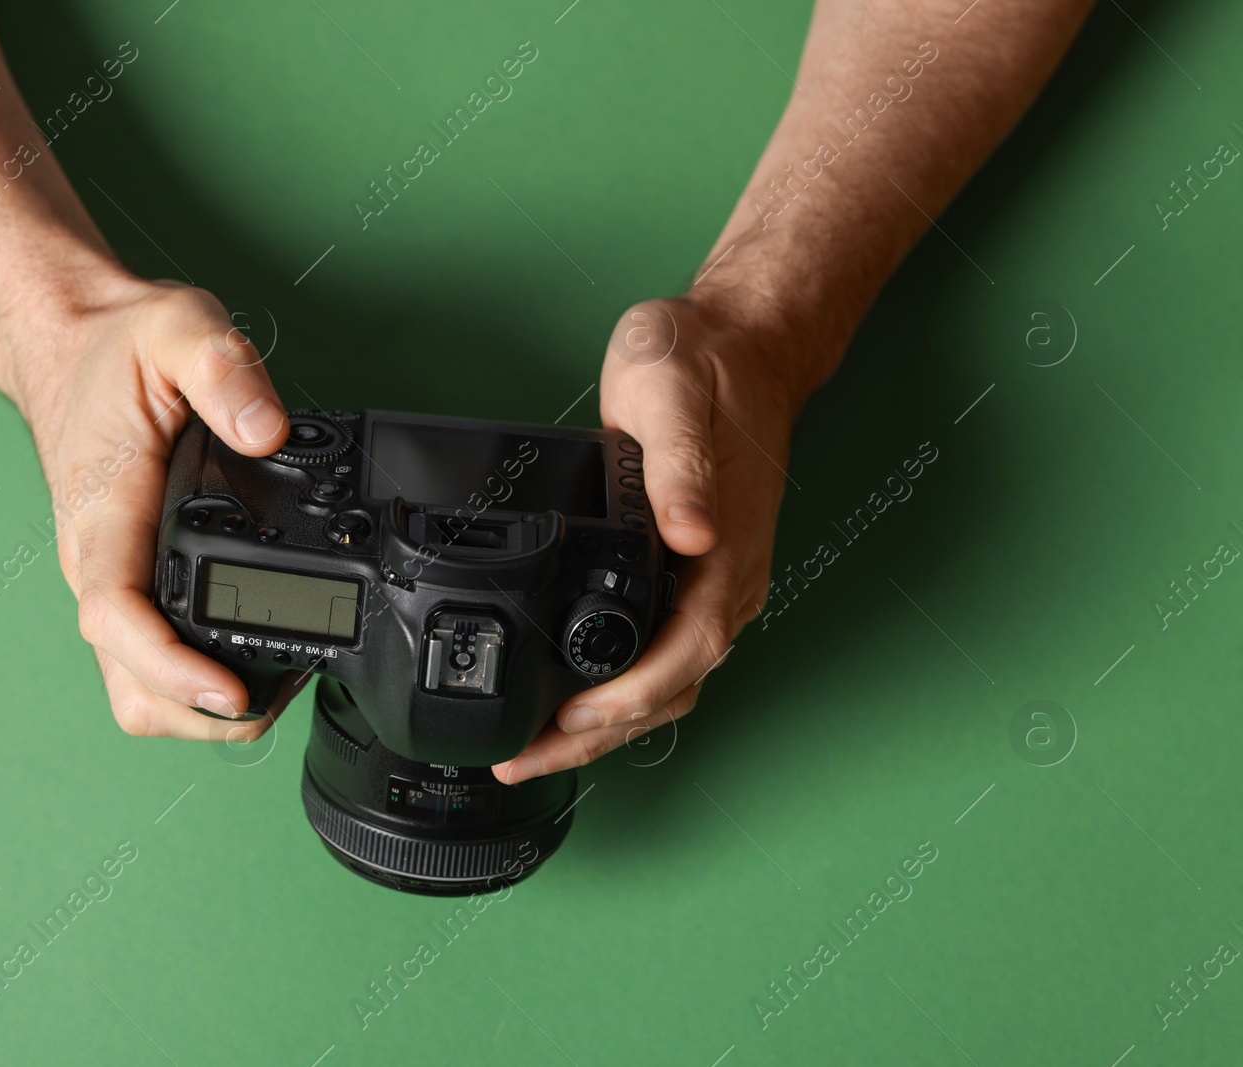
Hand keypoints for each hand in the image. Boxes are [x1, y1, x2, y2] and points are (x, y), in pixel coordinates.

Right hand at [4, 272, 298, 740]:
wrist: (68, 343)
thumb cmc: (115, 348)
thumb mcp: (177, 329)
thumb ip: (223, 371)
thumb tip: (267, 431)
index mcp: (102, 514)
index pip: (115, 617)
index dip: (172, 668)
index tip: (230, 690)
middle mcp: (98, 562)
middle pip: (129, 684)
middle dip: (198, 714)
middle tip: (275, 694)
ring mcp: (111, 579)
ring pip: (135, 686)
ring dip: (195, 710)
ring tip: (272, 686)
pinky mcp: (128, 581)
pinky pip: (147, 659)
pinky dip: (193, 679)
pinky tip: (249, 656)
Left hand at [492, 291, 817, 782]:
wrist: (739, 344)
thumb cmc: (705, 366)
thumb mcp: (674, 398)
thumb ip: (679, 466)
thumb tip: (690, 534)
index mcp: (728, 548)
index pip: (688, 652)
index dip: (628, 699)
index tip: (570, 723)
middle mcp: (726, 577)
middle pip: (672, 687)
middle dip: (599, 736)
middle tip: (524, 758)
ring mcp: (712, 580)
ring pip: (667, 679)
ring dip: (605, 724)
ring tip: (534, 747)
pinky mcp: (692, 573)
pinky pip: (659, 649)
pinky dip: (614, 687)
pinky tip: (568, 697)